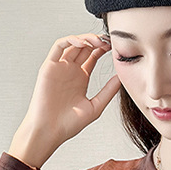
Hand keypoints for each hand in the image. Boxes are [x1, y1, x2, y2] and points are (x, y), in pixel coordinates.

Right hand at [21, 32, 120, 151]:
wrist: (50, 131)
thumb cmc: (69, 124)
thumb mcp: (95, 106)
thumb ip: (108, 91)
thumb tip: (121, 77)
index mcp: (81, 79)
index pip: (93, 56)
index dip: (103, 49)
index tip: (114, 47)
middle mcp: (70, 71)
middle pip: (84, 48)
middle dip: (97, 41)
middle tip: (108, 41)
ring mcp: (59, 68)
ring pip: (72, 44)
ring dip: (86, 39)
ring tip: (98, 41)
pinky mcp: (49, 67)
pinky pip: (58, 47)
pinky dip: (70, 40)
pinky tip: (83, 44)